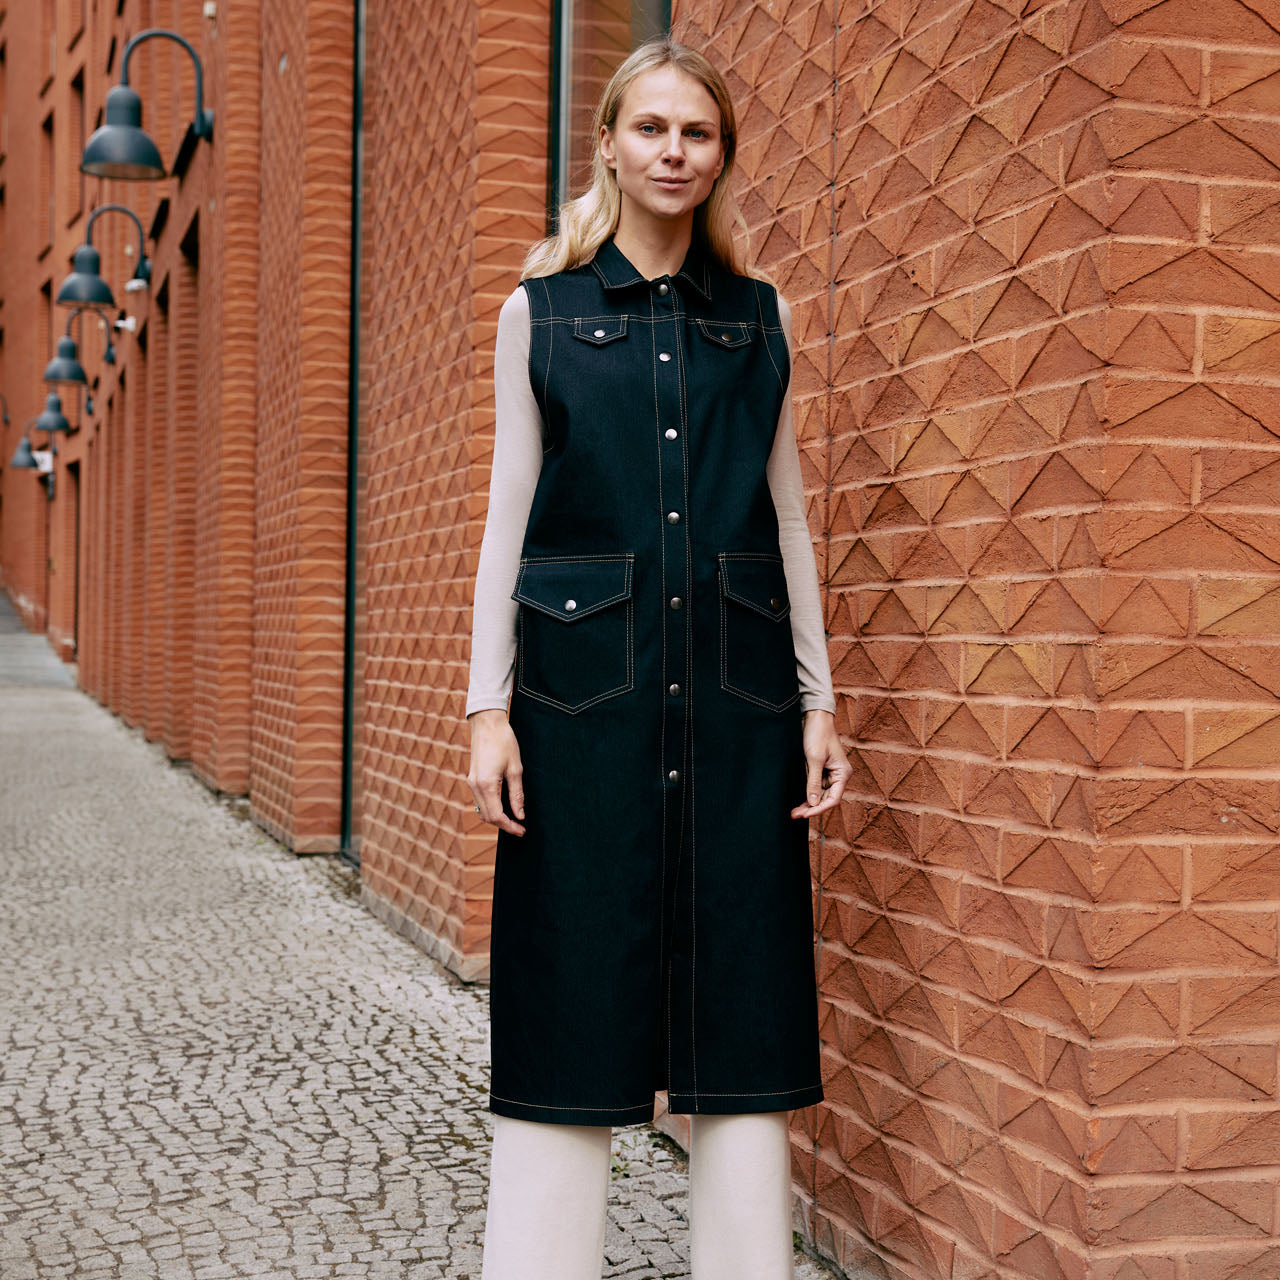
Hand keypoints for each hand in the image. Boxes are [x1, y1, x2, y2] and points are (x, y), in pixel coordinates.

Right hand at [467, 709, 526, 835]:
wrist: (487, 722)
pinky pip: (479, 800)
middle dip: (503, 825)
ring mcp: (471, 781)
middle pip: (487, 817)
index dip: (510, 826)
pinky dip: (490, 807)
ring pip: (482, 810)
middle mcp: (475, 786)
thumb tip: (520, 814)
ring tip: (513, 819)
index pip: (496, 816)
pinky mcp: (472, 777)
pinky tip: (503, 806)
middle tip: (520, 828)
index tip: (522, 830)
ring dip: (496, 817)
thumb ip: (517, 794)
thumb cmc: (504, 741)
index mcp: (486, 784)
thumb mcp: (515, 768)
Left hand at [790, 708, 849, 819]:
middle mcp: (839, 776)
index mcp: (843, 773)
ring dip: (808, 803)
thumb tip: (813, 803)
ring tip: (794, 811)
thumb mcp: (814, 759)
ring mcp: (830, 773)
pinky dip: (807, 794)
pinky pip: (815, 787)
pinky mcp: (821, 770)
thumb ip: (814, 782)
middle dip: (811, 808)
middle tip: (794, 815)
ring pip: (820, 795)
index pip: (833, 799)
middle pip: (826, 799)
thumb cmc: (818, 734)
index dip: (819, 809)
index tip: (805, 814)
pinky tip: (798, 800)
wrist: (814, 717)